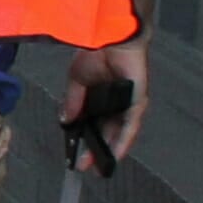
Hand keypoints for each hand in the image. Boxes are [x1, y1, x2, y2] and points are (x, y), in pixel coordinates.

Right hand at [63, 39, 148, 170]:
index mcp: (101, 97)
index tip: (76, 155)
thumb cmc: (97, 52)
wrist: (109, 36)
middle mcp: (116, 103)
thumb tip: (65, 121)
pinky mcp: (138, 102)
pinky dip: (124, 141)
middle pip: (107, 132)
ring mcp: (128, 104)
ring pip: (120, 133)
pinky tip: (115, 154)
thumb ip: (73, 102)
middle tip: (86, 165)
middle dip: (96, 150)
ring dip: (110, 149)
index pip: (94, 124)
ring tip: (100, 165)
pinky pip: (131, 126)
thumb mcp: (77, 81)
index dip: (85, 140)